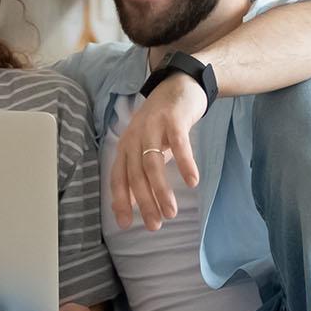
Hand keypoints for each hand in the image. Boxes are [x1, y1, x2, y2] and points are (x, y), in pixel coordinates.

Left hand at [110, 75, 208, 230]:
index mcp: (126, 146)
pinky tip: (192, 182)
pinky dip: (184, 164)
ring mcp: (153, 127)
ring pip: (152, 164)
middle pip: (136, 175)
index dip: (120, 202)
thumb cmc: (162, 123)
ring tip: (171, 212)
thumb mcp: (146, 148)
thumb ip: (138, 172)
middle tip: (155, 225)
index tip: (126, 225)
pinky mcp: (173, 119)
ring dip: (161, 191)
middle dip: (144, 203)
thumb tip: (129, 203)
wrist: (179, 85)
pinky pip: (178, 144)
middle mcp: (134, 137)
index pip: (118, 178)